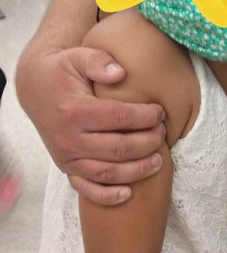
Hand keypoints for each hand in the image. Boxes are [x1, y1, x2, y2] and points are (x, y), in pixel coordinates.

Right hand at [17, 46, 165, 204]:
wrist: (36, 88)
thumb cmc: (63, 70)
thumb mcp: (79, 56)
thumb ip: (100, 61)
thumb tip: (121, 73)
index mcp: (73, 110)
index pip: (119, 118)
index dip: (145, 117)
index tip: (161, 112)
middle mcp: (68, 138)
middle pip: (117, 149)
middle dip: (147, 143)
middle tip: (163, 133)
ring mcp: (65, 157)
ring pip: (106, 173)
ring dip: (136, 170)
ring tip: (159, 161)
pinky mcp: (65, 168)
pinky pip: (86, 188)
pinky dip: (107, 196)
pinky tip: (129, 193)